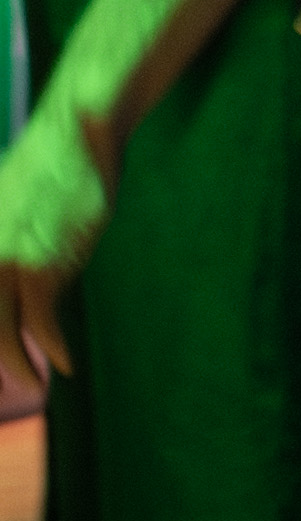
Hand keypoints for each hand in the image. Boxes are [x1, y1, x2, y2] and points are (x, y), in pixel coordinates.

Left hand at [0, 121, 104, 392]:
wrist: (73, 134)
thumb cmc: (43, 169)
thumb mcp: (4, 207)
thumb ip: (3, 242)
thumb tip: (11, 274)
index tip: (5, 365)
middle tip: (10, 386)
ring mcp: (5, 264)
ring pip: (1, 333)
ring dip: (16, 366)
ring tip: (33, 384)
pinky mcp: (41, 266)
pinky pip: (42, 323)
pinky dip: (54, 348)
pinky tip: (64, 364)